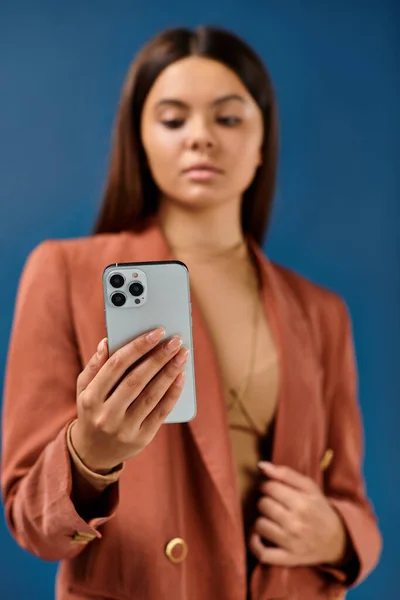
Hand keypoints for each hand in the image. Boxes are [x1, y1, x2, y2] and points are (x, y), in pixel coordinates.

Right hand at [71, 328, 188, 472]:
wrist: (93, 453)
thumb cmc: (92, 410)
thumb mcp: (84, 389)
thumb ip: (95, 365)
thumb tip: (107, 341)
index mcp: (90, 397)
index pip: (116, 365)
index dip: (138, 346)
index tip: (156, 332)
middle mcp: (106, 414)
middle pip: (136, 379)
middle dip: (158, 357)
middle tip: (175, 341)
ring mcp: (124, 428)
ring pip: (151, 395)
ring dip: (169, 372)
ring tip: (182, 355)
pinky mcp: (141, 438)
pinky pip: (161, 412)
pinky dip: (173, 393)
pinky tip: (181, 377)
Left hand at [248, 462, 347, 567]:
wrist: (336, 540)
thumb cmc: (319, 509)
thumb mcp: (309, 487)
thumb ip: (285, 473)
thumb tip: (261, 465)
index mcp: (302, 503)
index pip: (270, 488)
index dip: (267, 486)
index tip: (272, 490)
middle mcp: (296, 523)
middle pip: (263, 505)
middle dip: (266, 502)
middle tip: (274, 504)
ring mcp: (291, 543)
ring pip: (259, 525)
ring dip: (261, 520)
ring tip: (270, 519)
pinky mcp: (288, 559)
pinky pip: (262, 554)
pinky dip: (255, 544)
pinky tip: (258, 536)